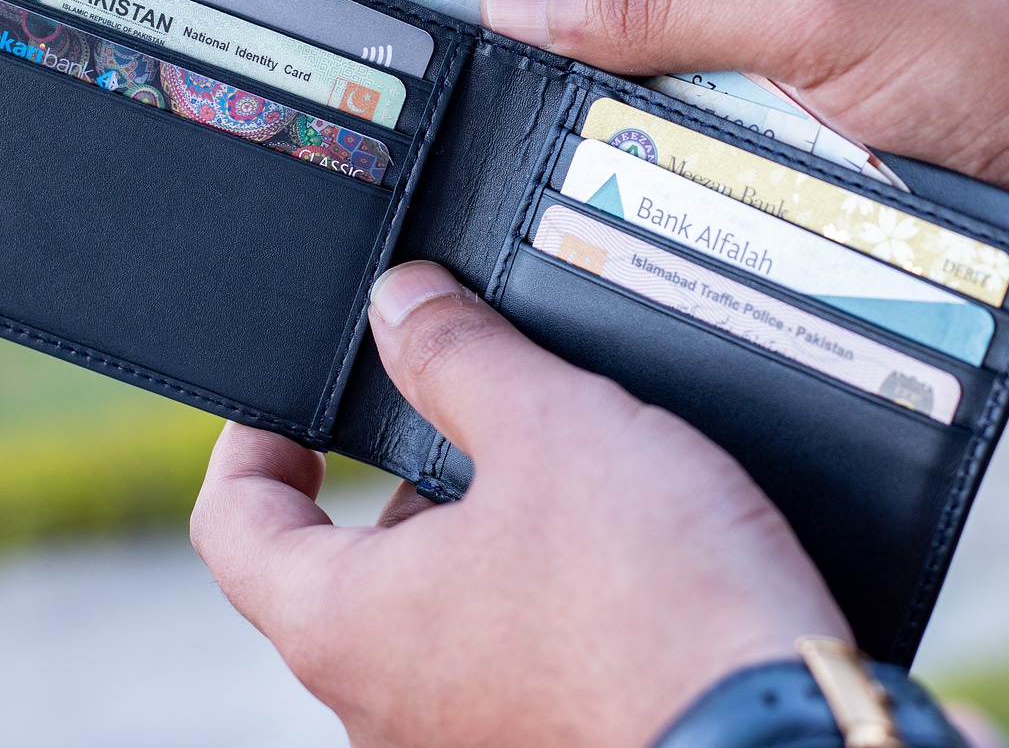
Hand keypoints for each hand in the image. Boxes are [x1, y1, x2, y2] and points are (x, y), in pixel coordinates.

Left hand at [190, 260, 847, 747]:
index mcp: (346, 626)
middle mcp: (385, 706)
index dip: (254, 445)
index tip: (295, 407)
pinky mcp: (542, 746)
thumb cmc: (654, 607)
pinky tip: (615, 550)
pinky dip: (533, 595)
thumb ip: (457, 354)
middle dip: (403, 482)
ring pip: (433, 616)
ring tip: (566, 474)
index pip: (233, 527)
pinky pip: (505, 658)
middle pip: (343, 572)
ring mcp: (463, 741)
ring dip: (479, 536)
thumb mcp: (549, 428)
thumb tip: (402, 305)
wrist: (775, 739)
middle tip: (470, 414)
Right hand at [479, 0, 1008, 395]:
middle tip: (513, 64)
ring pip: (718, 27)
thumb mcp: (820, 11)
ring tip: (572, 128)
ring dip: (658, 76)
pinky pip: (766, 93)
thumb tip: (515, 2)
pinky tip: (657, 172)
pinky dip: (714, 127)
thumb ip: (655, 6)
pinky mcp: (888, 85)